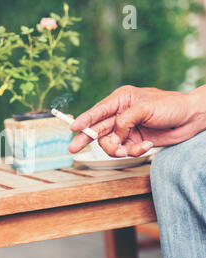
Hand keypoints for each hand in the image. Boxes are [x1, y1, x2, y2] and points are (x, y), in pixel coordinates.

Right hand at [68, 85, 205, 156]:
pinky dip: (134, 151)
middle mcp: (120, 114)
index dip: (84, 120)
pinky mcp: (133, 141)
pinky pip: (124, 150)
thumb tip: (113, 136)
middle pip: (97, 129)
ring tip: (127, 151)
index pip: (98, 111)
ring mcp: (126, 128)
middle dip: (86, 139)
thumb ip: (125, 121)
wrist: (192, 119)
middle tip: (73, 148)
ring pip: (109, 143)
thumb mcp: (145, 109)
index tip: (73, 128)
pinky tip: (146, 145)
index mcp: (121, 99)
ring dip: (116, 149)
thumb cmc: (171, 106)